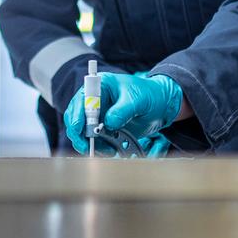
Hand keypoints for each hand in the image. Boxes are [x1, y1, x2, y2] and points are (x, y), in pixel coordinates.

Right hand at [62, 73, 185, 154]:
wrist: (162, 105)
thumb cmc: (150, 94)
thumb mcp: (138, 99)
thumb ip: (123, 110)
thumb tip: (108, 123)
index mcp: (100, 86)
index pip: (80, 101)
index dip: (77, 116)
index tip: (82, 131)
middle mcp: (95, 101)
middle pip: (76, 118)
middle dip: (80, 135)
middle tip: (88, 147)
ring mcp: (99, 116)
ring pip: (84, 133)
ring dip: (91, 144)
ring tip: (106, 150)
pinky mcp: (105, 129)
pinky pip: (96, 141)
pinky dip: (100, 148)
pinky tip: (111, 150)